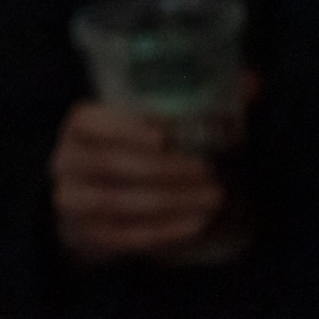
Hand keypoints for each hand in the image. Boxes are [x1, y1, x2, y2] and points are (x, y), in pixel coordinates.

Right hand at [51, 102, 223, 263]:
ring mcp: (71, 200)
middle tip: (207, 172)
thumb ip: (199, 104)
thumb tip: (252, 82)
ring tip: (211, 199)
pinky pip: (121, 236)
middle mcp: (66, 161)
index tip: (163, 135)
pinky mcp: (85, 235)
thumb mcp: (154, 126)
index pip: (87, 122)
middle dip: (162, 170)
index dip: (121, 128)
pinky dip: (160, 231)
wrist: (93, 205)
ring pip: (115, 202)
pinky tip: (194, 224)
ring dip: (168, 202)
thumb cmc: (131, 154)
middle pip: (108, 164)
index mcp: (79, 127)